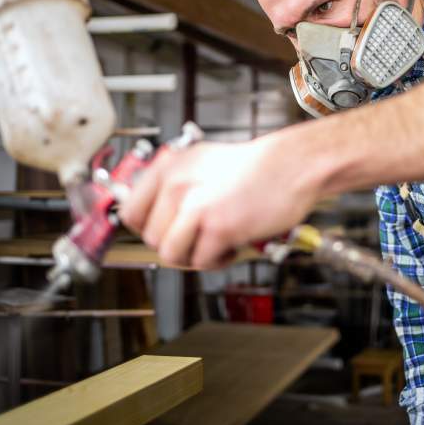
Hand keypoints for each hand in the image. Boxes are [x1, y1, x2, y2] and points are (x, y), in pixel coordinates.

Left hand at [119, 135, 320, 268]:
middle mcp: (177, 184)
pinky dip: (218, 259)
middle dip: (177, 244)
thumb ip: (173, 186)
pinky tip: (233, 242)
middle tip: (201, 236)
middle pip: (152, 239)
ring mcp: (196, 206)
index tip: (164, 232)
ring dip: (194, 255)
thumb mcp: (201, 163)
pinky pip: (201, 261)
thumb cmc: (255, 167)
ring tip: (215, 242)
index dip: (148, 228)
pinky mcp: (218, 227)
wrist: (292, 165)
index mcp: (169, 167)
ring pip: (170, 254)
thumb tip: (151, 216)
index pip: (131, 212)